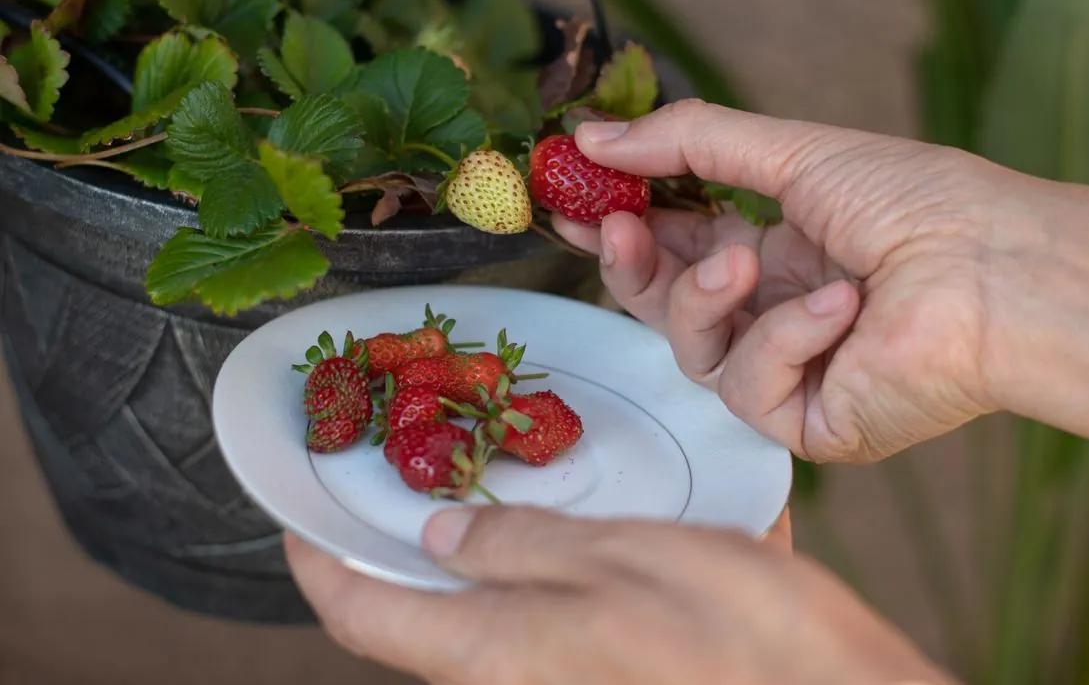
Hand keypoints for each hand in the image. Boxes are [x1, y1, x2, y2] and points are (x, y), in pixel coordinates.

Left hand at [286, 507, 951, 684]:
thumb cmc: (742, 645)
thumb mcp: (627, 563)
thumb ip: (526, 548)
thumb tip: (440, 534)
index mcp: (500, 651)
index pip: (365, 613)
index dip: (318, 561)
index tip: (296, 512)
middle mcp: (521, 676)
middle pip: (422, 617)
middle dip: (394, 548)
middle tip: (390, 474)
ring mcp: (570, 675)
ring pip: (491, 611)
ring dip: (474, 548)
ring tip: (480, 477)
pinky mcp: (620, 668)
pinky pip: (559, 614)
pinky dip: (550, 563)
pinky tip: (589, 513)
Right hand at [556, 99, 1008, 462]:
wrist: (998, 269)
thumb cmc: (917, 203)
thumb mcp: (792, 153)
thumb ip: (690, 144)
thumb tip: (593, 135)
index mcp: (780, 255)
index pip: (676, 248)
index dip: (621, 227)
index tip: (567, 199)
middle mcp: (780, 316)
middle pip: (668, 307)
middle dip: (631, 266)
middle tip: (608, 226)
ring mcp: (795, 375)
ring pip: (694, 352)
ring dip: (705, 299)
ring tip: (747, 257)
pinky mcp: (813, 425)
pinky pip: (750, 389)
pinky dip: (785, 340)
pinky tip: (840, 309)